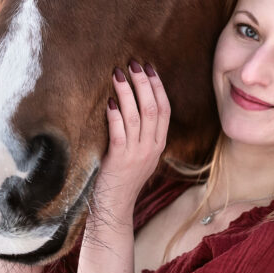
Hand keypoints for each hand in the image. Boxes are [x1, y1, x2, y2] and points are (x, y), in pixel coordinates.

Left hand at [95, 60, 169, 219]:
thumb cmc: (122, 179)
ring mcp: (136, 155)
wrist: (115, 208)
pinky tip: (109, 102)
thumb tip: (132, 103)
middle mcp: (151, 148)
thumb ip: (141, 133)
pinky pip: (119, 134)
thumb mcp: (140, 155)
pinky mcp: (119, 161)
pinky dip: (115, 115)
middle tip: (133, 64)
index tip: (149, 68)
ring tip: (117, 74)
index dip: (157, 87)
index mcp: (159, 145)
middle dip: (143, 83)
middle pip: (152, 108)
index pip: (164, 110)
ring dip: (127, 92)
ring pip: (136, 117)